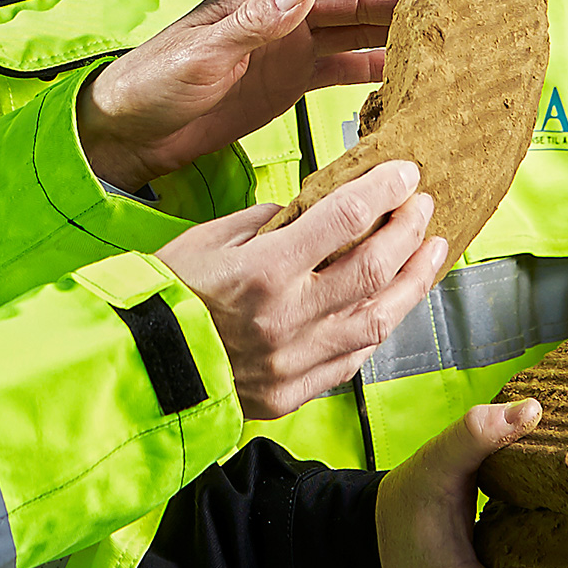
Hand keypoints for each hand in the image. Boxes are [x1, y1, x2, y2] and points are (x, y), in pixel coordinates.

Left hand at [79, 0, 428, 191]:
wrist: (134, 130)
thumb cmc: (154, 84)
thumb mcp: (202, 54)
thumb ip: (252, 24)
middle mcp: (281, 18)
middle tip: (447, 3)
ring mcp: (287, 50)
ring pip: (352, 32)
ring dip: (391, 34)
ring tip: (435, 42)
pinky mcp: (288, 83)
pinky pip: (340, 70)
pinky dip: (371, 71)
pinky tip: (399, 79)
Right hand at [156, 161, 447, 418]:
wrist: (136, 369)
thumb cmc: (164, 297)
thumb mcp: (208, 240)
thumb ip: (267, 225)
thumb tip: (312, 212)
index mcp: (263, 271)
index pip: (345, 219)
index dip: (385, 191)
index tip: (407, 174)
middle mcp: (287, 317)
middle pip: (375, 268)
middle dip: (408, 231)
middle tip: (425, 207)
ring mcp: (294, 361)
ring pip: (377, 319)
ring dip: (413, 283)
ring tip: (431, 253)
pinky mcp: (292, 393)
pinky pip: (352, 361)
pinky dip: (377, 329)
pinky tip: (392, 305)